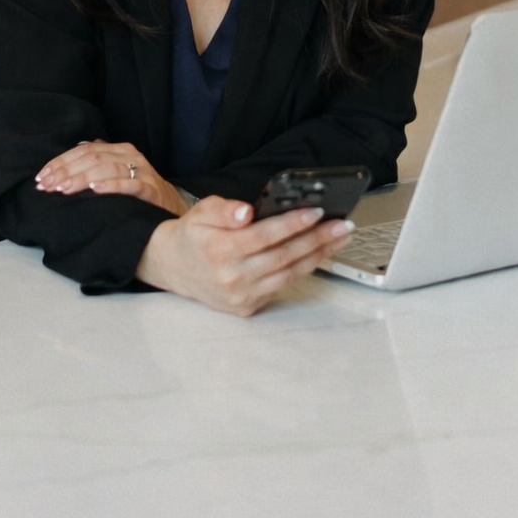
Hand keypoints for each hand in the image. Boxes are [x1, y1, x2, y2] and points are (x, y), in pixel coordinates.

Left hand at [35, 140, 187, 217]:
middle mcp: (130, 155)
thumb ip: (94, 166)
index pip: (84, 150)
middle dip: (66, 172)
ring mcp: (142, 170)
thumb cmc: (136, 192)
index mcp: (118, 149)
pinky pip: (130, 184)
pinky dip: (111, 186)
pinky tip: (94, 190)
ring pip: (107, 168)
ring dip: (82, 178)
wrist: (170, 206)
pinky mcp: (151, 189)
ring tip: (64, 189)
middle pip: (92, 158)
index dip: (60, 162)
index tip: (42, 177)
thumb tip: (60, 168)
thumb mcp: (115, 174)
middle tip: (47, 187)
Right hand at [135, 197, 354, 316]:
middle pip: (284, 256)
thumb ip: (225, 210)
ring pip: (289, 274)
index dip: (293, 223)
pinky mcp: (247, 307)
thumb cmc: (194, 235)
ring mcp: (241, 296)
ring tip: (339, 238)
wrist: (174, 268)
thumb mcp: (202, 211)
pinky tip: (317, 254)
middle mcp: (232, 276)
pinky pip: (281, 286)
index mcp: (219, 249)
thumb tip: (247, 213)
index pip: (265, 235)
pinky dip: (302, 269)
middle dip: (318, 238)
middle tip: (343, 225)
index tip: (318, 212)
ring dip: (318, 255)